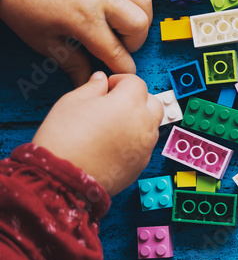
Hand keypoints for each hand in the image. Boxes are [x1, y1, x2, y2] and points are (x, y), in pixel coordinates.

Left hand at [0, 0, 152, 85]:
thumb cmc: (23, 2)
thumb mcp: (43, 40)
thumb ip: (71, 62)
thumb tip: (86, 80)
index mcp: (84, 18)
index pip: (116, 51)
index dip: (123, 67)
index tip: (123, 73)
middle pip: (139, 25)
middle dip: (134, 43)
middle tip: (119, 47)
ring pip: (145, 3)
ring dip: (140, 20)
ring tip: (124, 28)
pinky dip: (135, 3)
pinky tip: (121, 11)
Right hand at [32, 72, 162, 195]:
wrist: (63, 179)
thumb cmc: (64, 139)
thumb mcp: (72, 102)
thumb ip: (92, 87)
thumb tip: (101, 80)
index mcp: (129, 103)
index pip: (136, 82)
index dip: (120, 81)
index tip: (107, 87)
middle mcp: (144, 124)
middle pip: (152, 103)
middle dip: (137, 99)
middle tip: (114, 103)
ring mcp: (145, 146)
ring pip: (151, 126)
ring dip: (138, 120)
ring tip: (111, 125)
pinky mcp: (141, 165)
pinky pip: (144, 146)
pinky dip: (134, 141)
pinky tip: (112, 144)